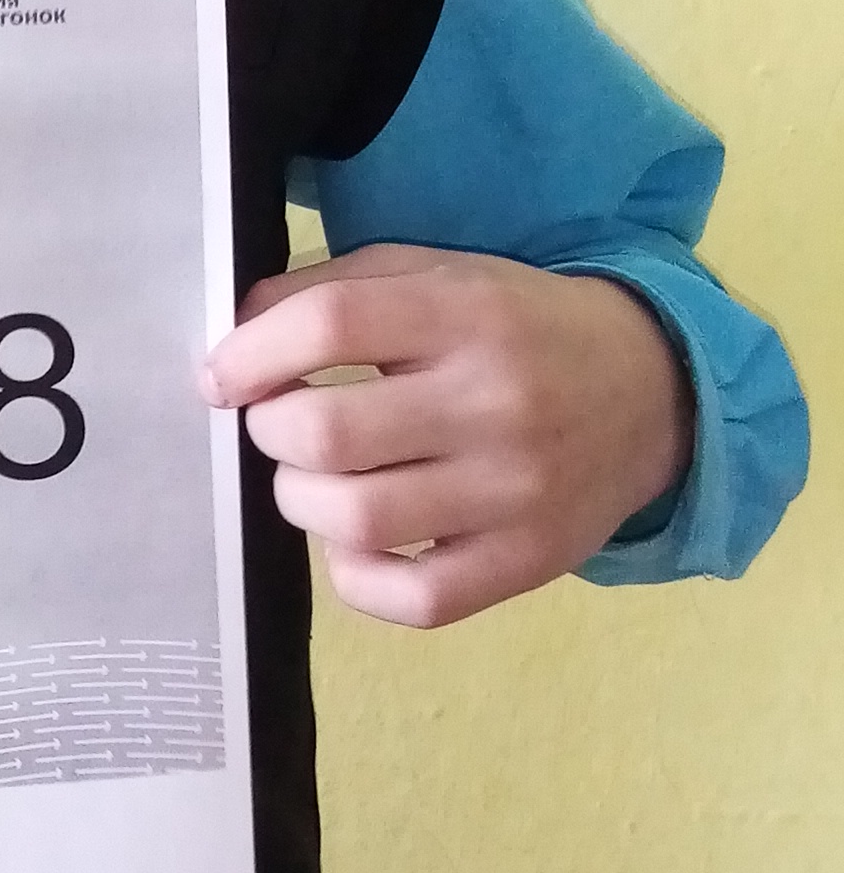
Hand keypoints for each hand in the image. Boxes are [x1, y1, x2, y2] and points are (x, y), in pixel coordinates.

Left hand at [200, 240, 692, 628]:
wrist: (651, 391)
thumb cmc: (516, 328)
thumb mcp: (439, 275)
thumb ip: (336, 289)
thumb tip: (234, 338)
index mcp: (468, 313)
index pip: (331, 324)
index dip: (250, 353)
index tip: (221, 377)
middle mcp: (497, 401)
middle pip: (328, 432)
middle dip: (271, 432)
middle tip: (280, 426)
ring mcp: (517, 492)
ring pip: (357, 520)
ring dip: (303, 501)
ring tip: (315, 479)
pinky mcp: (528, 561)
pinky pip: (413, 597)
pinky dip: (357, 578)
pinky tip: (358, 543)